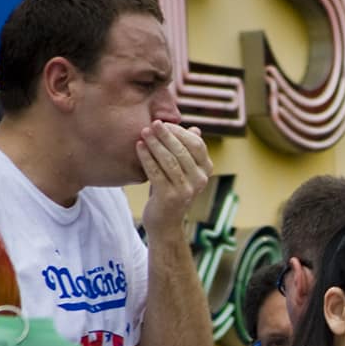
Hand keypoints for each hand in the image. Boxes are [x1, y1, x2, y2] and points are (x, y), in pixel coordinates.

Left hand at [138, 120, 211, 240]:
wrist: (165, 223)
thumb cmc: (171, 190)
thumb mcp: (183, 170)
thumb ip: (188, 151)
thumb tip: (195, 129)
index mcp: (206, 170)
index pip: (196, 144)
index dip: (180, 132)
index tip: (163, 123)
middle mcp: (200, 180)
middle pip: (182, 151)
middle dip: (166, 135)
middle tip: (152, 124)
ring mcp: (186, 189)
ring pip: (169, 160)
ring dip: (155, 144)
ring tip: (143, 132)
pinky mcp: (169, 197)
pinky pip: (155, 172)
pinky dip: (146, 157)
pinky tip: (138, 147)